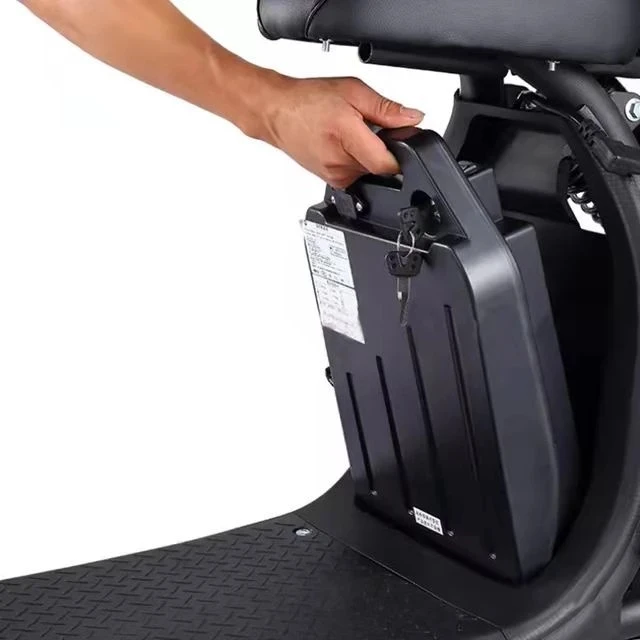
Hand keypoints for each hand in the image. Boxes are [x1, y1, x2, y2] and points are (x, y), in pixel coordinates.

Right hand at [254, 75, 424, 188]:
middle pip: (381, 168)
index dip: (401, 152)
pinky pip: (356, 174)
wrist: (277, 113)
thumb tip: (414, 118)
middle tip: (369, 127)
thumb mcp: (354, 92)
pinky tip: (344, 144)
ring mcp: (335, 177)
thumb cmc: (308, 101)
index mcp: (347, 139)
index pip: (388, 164)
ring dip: (369, 154)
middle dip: (383, 148)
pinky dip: (356, 160)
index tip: (400, 138)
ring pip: (369, 172)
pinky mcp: (331, 181)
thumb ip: (387, 109)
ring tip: (352, 134)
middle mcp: (340, 165)